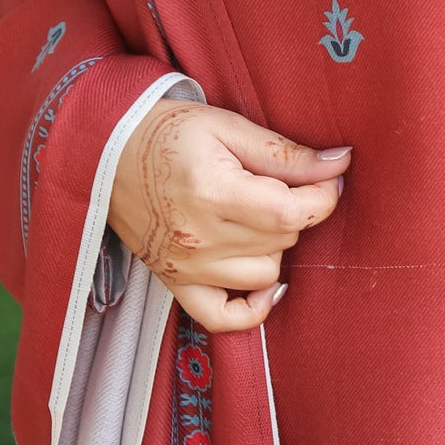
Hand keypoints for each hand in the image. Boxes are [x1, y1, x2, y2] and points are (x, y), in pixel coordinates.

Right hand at [107, 97, 350, 332]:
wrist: (104, 153)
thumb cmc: (165, 131)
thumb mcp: (225, 127)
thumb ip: (284, 152)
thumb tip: (340, 163)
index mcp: (213, 192)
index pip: (291, 213)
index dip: (322, 196)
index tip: (325, 177)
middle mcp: (200, 238)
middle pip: (282, 240)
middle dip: (295, 210)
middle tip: (278, 183)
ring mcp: (186, 267)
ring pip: (265, 273)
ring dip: (274, 245)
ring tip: (256, 215)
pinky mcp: (174, 283)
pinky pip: (224, 317)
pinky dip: (253, 308)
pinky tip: (267, 283)